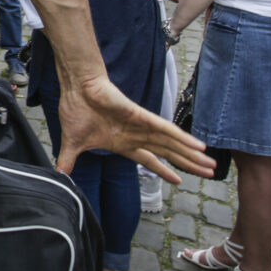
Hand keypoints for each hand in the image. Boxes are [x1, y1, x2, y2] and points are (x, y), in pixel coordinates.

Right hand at [55, 75, 214, 181]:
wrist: (75, 89)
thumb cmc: (76, 110)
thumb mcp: (72, 144)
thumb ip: (69, 162)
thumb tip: (59, 177)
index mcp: (123, 143)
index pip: (150, 160)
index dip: (165, 171)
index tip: (180, 180)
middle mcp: (137, 135)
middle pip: (168, 153)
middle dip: (188, 164)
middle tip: (209, 174)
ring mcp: (141, 125)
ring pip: (172, 143)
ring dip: (191, 155)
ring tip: (211, 165)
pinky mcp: (141, 115)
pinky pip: (166, 129)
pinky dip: (182, 137)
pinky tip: (197, 146)